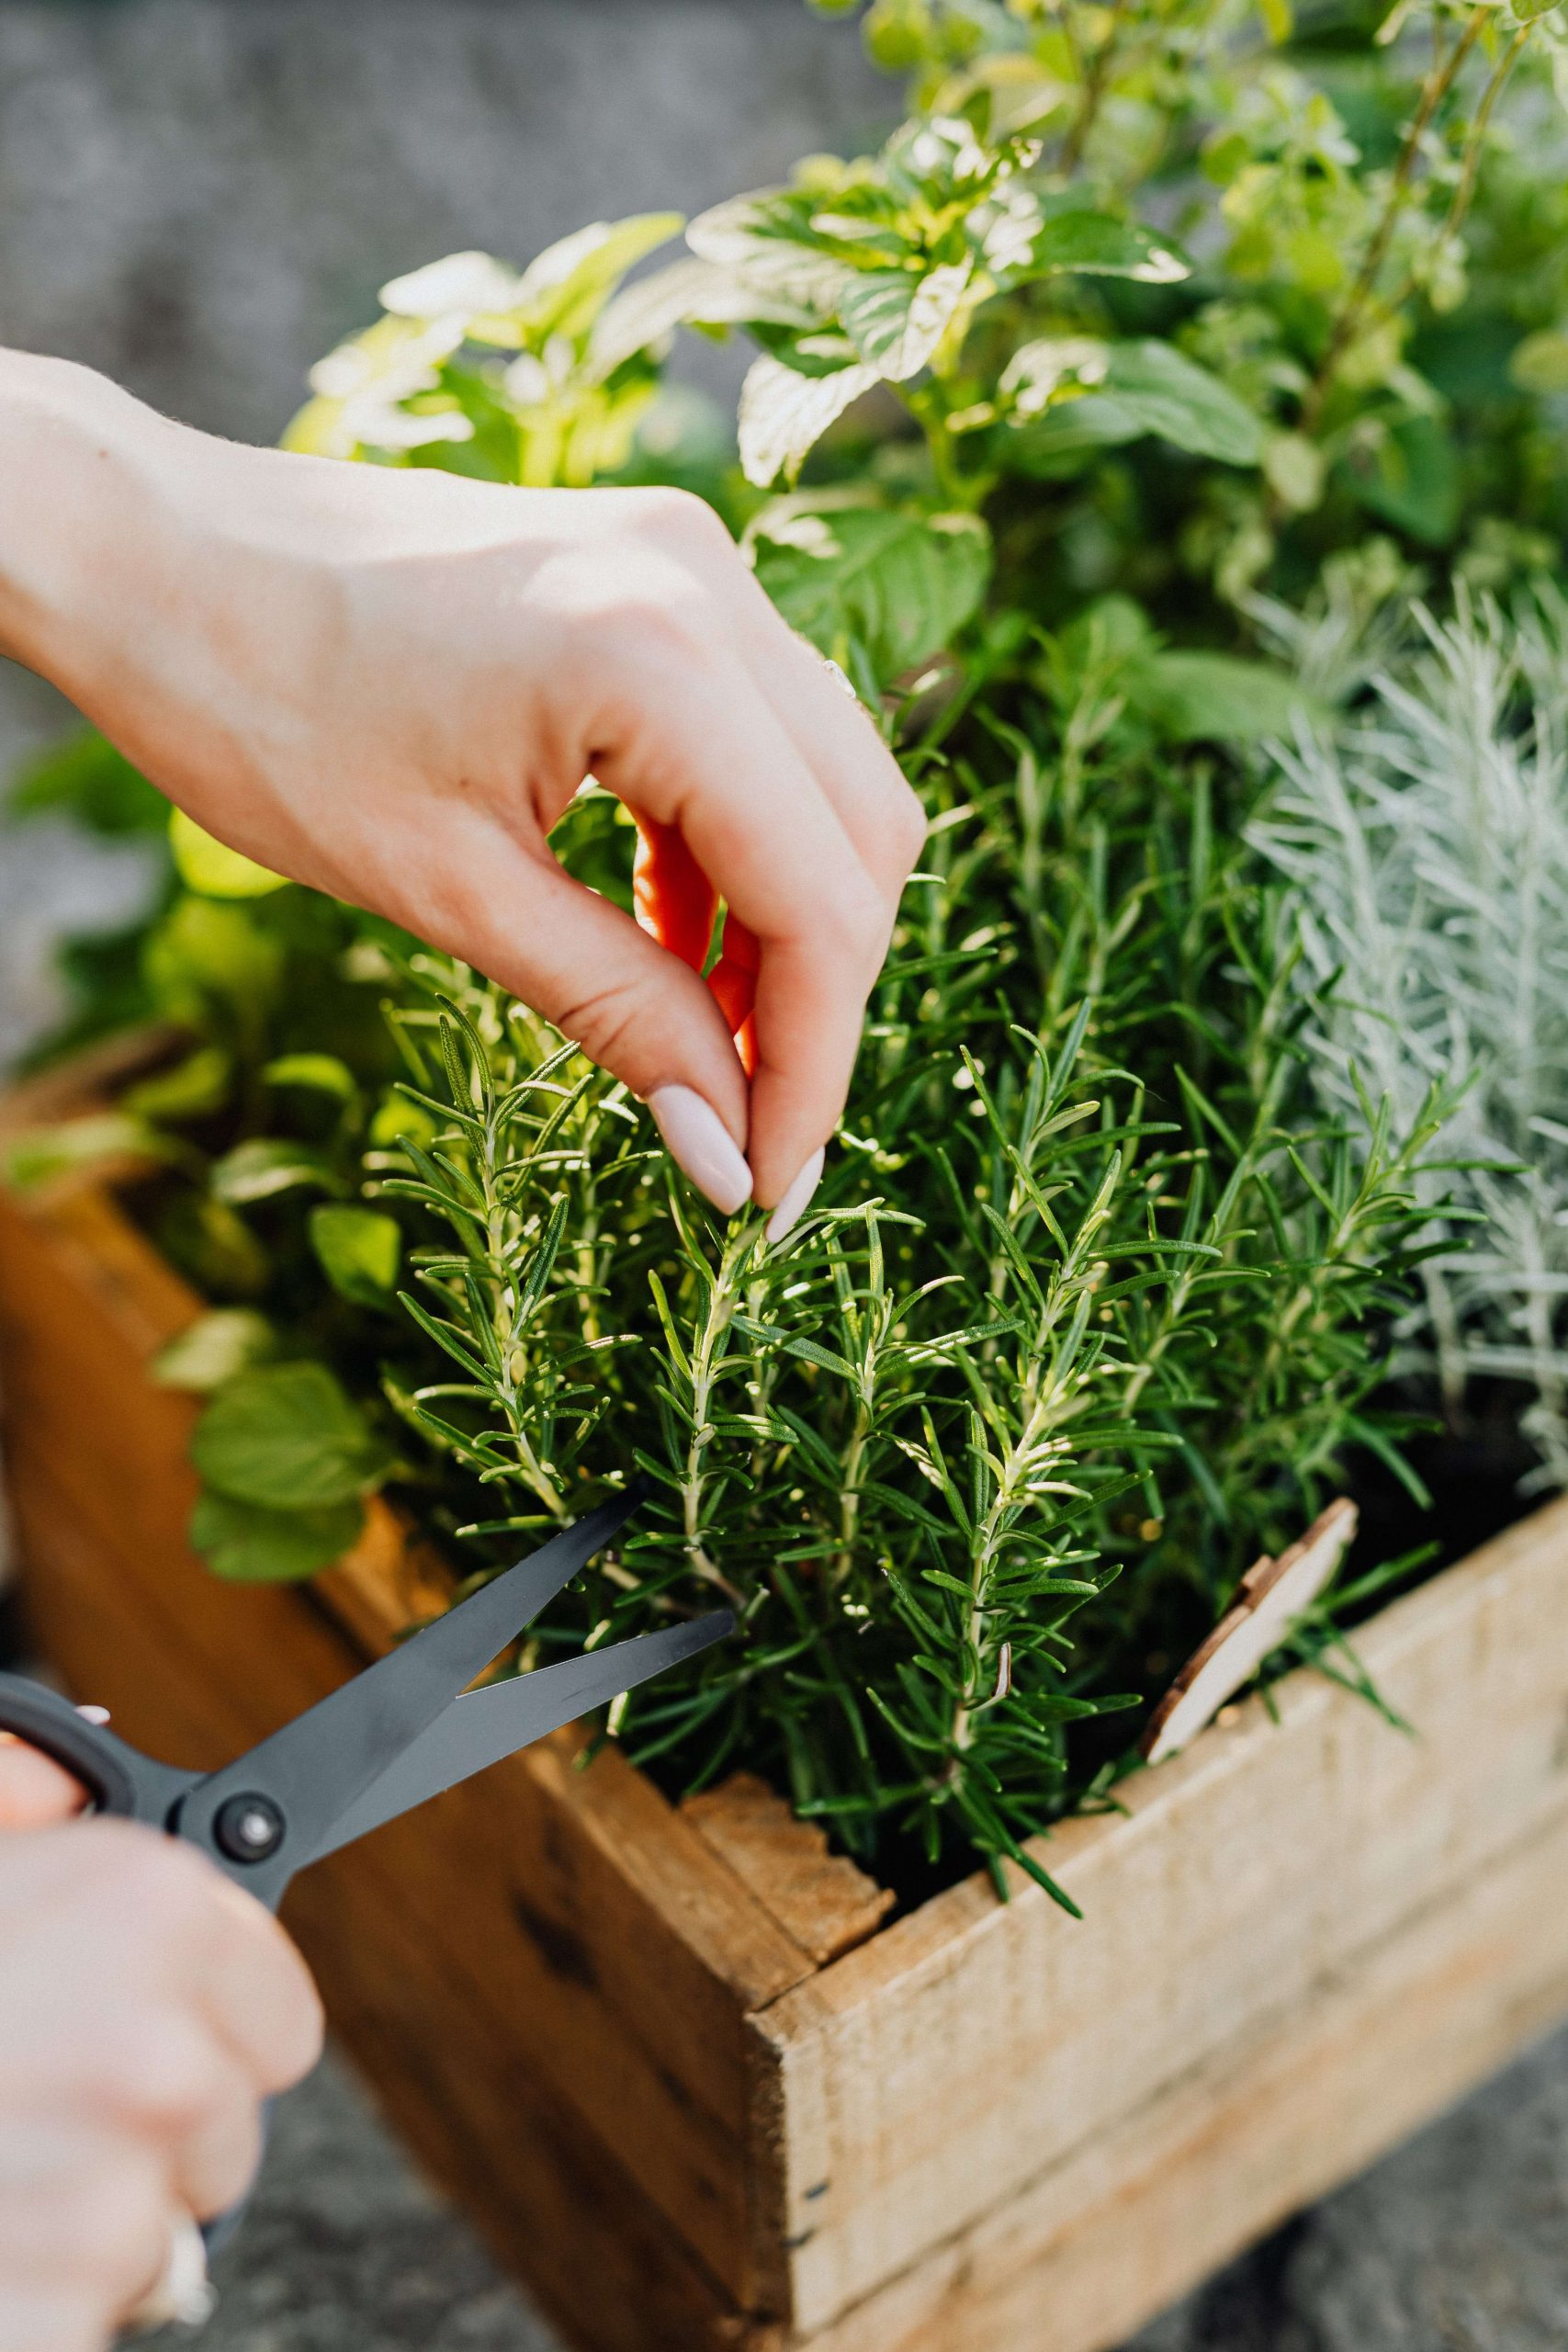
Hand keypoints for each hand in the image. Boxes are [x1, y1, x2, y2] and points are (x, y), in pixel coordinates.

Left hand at [0, 353, 925, 1222]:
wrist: (152, 550)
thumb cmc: (257, 708)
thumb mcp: (443, 890)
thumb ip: (615, 1011)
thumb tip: (726, 1150)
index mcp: (657, 658)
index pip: (821, 898)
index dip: (812, 1061)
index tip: (769, 1187)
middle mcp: (707, 587)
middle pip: (863, 835)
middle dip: (817, 998)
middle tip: (747, 1126)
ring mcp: (693, 564)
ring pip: (829, 783)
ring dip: (785, 926)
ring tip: (699, 1039)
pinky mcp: (662, 573)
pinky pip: (761, 735)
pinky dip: (740, 851)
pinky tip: (671, 935)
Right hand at [0, 1735, 322, 2351]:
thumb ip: (13, 1789)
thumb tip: (75, 1779)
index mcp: (148, 1915)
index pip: (278, 2017)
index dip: (203, 2028)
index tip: (128, 2035)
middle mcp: (157, 2056)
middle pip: (220, 2133)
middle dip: (133, 2135)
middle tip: (11, 2107)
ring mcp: (109, 2202)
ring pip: (152, 2240)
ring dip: (72, 2228)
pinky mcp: (55, 2323)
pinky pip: (87, 2322)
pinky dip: (32, 2308)